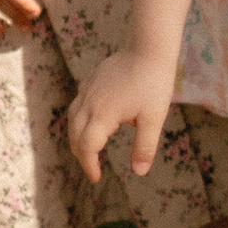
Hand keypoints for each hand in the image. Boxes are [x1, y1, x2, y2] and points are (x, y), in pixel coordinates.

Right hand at [68, 47, 175, 182]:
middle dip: (81, 155)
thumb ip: (145, 147)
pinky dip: (78, 119)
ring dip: (76, 137)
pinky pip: (77, 104)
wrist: (149, 49)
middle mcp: (89, 102)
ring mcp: (88, 90)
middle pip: (75, 135)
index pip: (87, 147)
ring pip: (73, 119)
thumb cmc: (154, 83)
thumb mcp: (154, 119)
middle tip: (91, 168)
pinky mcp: (92, 80)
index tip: (96, 178)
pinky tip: (90, 122)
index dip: (89, 165)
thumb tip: (139, 172)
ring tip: (87, 150)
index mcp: (103, 114)